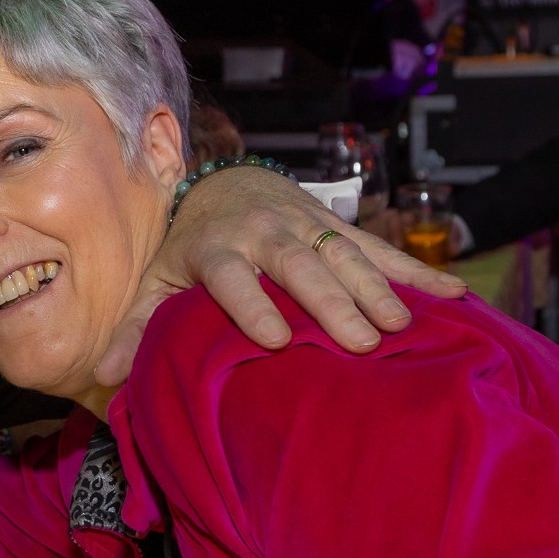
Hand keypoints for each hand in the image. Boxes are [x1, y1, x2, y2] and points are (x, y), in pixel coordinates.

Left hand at [95, 166, 468, 384]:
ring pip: (343, 254)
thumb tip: (104, 375)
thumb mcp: (157, 280)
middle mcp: (263, 233)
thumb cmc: (188, 247)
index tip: (274, 337)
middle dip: (330, 300)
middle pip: (299, 264)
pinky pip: (379, 248)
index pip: (233, 275)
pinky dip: (417, 272)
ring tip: (401, 326)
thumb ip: (136, 326)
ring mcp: (306, 226)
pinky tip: (454, 296)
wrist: (222, 182)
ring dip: (375, 288)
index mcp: (216, 249)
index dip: (252, 303)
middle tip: (359, 340)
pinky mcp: (337, 226)